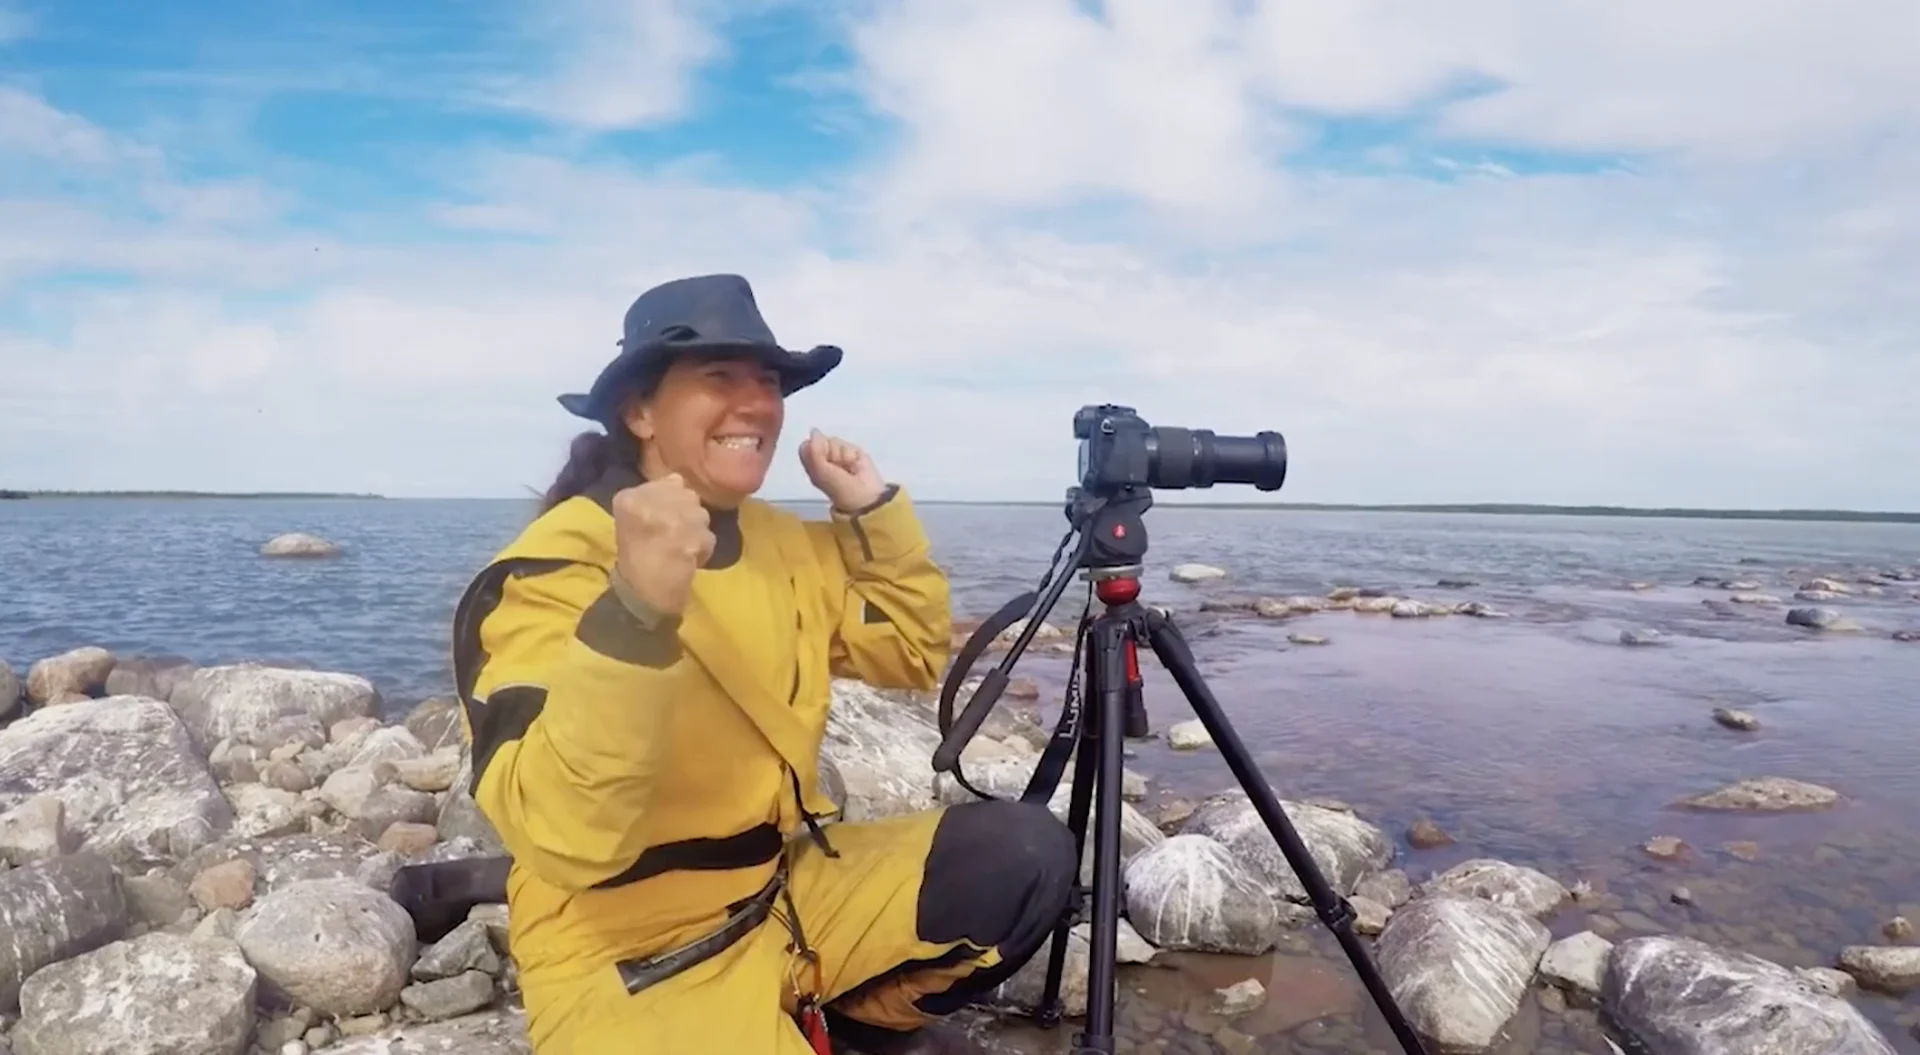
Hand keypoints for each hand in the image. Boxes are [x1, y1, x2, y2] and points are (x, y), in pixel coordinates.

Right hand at [610, 473, 715, 616]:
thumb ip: (652, 495)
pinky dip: (703, 549)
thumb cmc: (635, 556)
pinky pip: (708, 537)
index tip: (665, 517)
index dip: (674, 499)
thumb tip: (678, 482)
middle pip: (689, 496)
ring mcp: (675, 519)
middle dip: (686, 512)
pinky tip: (687, 559)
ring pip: (701, 515)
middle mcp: (652, 501)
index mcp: (629, 496)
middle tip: (674, 532)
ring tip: (680, 546)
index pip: (672, 481)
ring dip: (696, 530)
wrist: (642, 593)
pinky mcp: (693, 539)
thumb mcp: (630, 517)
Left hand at [799, 428, 886, 511]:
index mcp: (812, 465)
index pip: (806, 446)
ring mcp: (839, 454)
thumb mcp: (821, 473)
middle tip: (836, 467)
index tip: (821, 460)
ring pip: (834, 442)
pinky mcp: (853, 452)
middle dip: (829, 453)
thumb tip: (814, 431)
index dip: (814, 449)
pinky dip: (852, 455)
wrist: (865, 495)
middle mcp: (824, 458)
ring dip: (841, 456)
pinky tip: (855, 465)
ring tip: (848, 468)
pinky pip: (848, 445)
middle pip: (820, 441)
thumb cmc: (840, 488)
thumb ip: (814, 452)